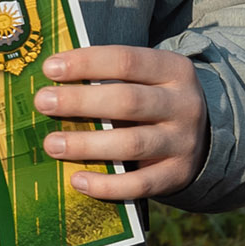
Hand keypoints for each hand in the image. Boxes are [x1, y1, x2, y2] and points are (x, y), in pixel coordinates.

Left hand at [34, 46, 207, 200]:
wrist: (202, 137)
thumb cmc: (154, 100)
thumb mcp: (145, 79)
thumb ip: (109, 76)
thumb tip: (52, 80)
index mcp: (173, 70)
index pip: (126, 61)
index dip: (86, 63)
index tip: (50, 68)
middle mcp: (183, 104)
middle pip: (127, 101)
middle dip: (80, 101)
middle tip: (43, 102)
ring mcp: (183, 142)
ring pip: (131, 143)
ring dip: (86, 144)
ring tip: (51, 144)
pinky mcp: (177, 175)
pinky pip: (139, 184)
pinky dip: (106, 185)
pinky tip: (77, 180)